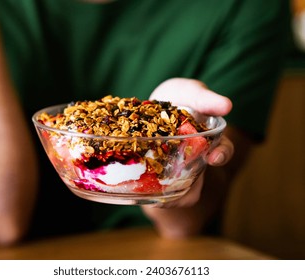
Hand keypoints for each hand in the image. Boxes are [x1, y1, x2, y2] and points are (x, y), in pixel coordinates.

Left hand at [142, 78, 233, 237]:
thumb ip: (204, 98)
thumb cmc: (177, 99)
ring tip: (159, 200)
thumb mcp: (190, 93)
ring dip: (168, 195)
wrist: (151, 108)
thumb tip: (227, 105)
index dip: (221, 155)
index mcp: (207, 141)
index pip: (221, 151)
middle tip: (183, 190)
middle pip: (197, 178)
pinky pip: (153, 189)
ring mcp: (172, 169)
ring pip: (174, 189)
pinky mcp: (153, 175)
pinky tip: (139, 193)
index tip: (216, 156)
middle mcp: (192, 159)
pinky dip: (147, 191)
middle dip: (193, 184)